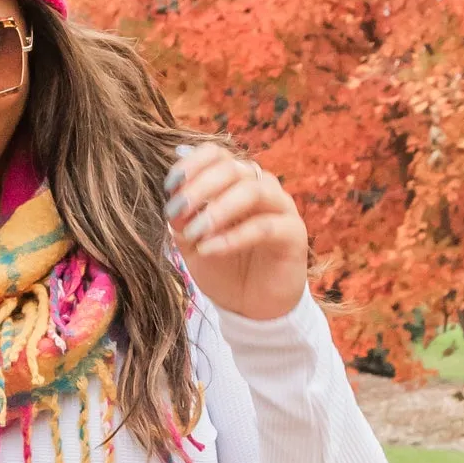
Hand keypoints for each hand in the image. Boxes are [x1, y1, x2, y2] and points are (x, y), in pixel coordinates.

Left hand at [166, 143, 308, 322]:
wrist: (252, 308)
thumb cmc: (223, 270)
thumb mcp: (192, 245)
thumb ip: (182, 222)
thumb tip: (173, 202)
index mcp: (236, 182)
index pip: (217, 154)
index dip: (192, 164)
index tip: (170, 187)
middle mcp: (261, 187)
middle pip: (233, 168)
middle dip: (200, 186)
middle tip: (177, 210)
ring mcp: (281, 207)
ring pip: (253, 190)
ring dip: (218, 209)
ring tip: (194, 233)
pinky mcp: (294, 233)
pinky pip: (264, 227)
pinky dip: (233, 237)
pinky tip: (209, 248)